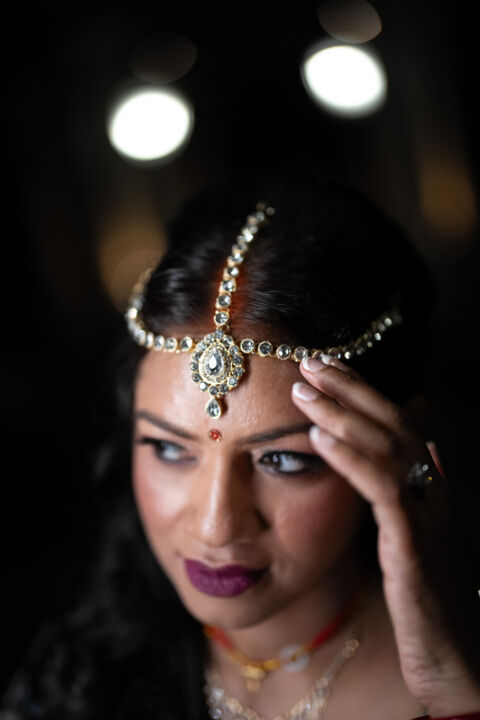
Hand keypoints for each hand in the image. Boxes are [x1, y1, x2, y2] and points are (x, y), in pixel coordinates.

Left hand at [291, 355, 479, 715]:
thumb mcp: (419, 537)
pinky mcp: (414, 547)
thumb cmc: (431, 600)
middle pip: (392, 424)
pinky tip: (320, 439)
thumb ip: (414, 492)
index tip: (324, 367)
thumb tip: (423, 448)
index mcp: (431, 488)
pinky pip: (383, 491)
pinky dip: (351, 459)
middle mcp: (433, 493)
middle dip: (349, 389)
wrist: (459, 661)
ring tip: (304, 390)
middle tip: (309, 362)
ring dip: (343, 414)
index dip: (361, 391)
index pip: (396, 424)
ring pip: (388, 449)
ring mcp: (427, 517)